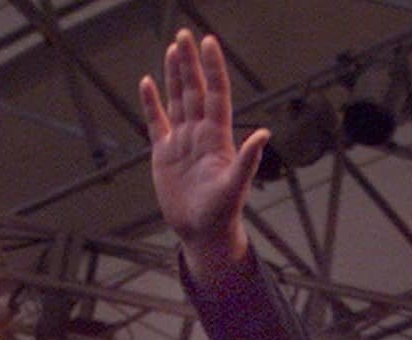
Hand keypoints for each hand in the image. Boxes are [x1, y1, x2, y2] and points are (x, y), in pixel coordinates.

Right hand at [138, 30, 269, 282]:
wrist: (203, 232)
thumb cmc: (222, 213)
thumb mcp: (235, 186)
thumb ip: (248, 160)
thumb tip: (264, 134)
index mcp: (218, 138)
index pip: (215, 94)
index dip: (212, 69)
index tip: (208, 43)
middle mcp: (200, 134)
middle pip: (195, 91)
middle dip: (190, 63)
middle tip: (185, 35)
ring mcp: (182, 142)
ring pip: (178, 101)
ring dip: (175, 76)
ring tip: (173, 48)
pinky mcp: (165, 154)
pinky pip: (157, 122)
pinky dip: (151, 103)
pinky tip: (147, 83)